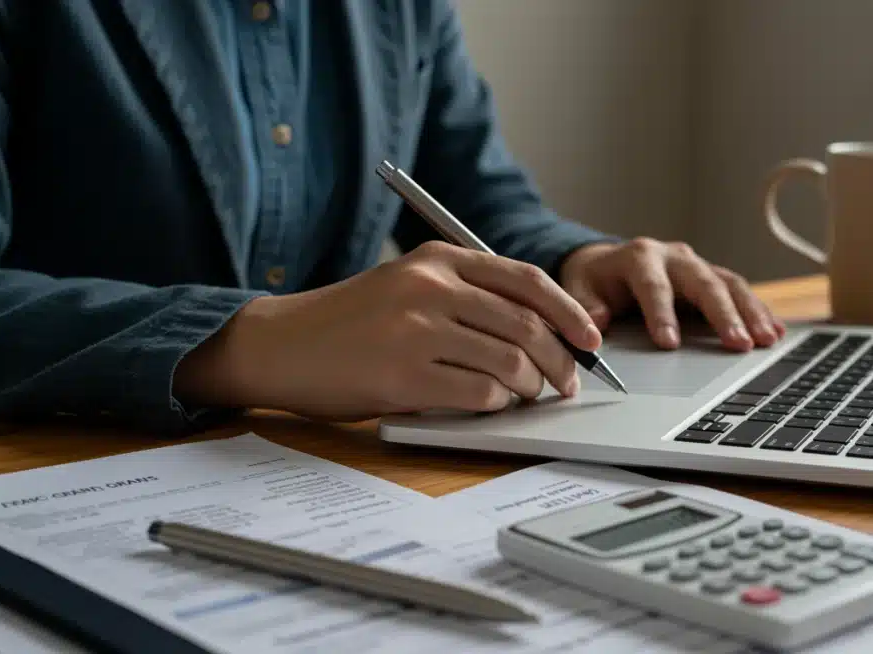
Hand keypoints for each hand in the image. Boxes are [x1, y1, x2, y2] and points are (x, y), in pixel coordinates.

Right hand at [173, 241, 601, 420]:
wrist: (281, 345)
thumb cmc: (350, 321)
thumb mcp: (409, 285)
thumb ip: (468, 295)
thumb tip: (544, 331)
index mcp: (438, 258)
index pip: (527, 280)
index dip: (570, 312)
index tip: (591, 339)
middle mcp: (431, 287)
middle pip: (527, 324)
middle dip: (560, 360)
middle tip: (566, 383)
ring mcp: (416, 330)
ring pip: (510, 360)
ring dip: (530, 386)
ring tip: (526, 396)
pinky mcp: (403, 376)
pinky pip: (479, 393)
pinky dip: (496, 404)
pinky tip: (490, 404)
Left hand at [559, 239, 784, 350]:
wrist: (606, 263)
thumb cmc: (594, 281)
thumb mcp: (578, 289)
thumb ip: (584, 306)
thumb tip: (595, 325)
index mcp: (639, 257)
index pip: (654, 286)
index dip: (662, 313)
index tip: (668, 343)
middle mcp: (674, 257)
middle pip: (703, 282)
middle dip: (722, 314)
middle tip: (737, 344)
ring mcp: (697, 265)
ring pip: (729, 284)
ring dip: (750, 312)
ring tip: (765, 341)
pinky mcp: (712, 277)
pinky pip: (740, 291)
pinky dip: (759, 311)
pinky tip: (776, 332)